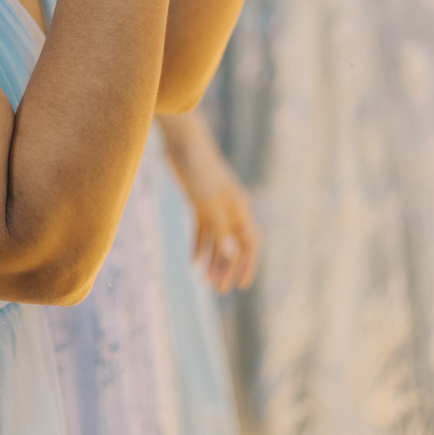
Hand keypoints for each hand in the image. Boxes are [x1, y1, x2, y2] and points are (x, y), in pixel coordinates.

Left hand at [161, 118, 258, 293]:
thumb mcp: (211, 203)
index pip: (250, 244)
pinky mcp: (199, 203)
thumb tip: (231, 255)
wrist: (183, 144)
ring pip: (217, 241)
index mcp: (241, 209)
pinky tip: (193, 262)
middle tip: (219, 290)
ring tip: (205, 281)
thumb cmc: (202, 170)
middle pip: (233, 246)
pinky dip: (199, 246)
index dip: (247, 265)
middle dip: (228, 269)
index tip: (241, 285)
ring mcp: (215, 207)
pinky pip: (202, 231)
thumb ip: (222, 229)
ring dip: (213, 261)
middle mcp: (231, 211)